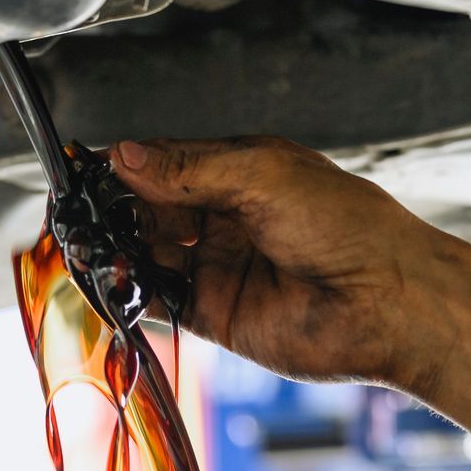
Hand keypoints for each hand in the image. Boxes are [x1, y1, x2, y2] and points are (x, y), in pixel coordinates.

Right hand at [109, 136, 461, 392]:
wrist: (388, 301)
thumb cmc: (350, 227)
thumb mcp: (262, 175)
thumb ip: (188, 168)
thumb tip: (125, 155)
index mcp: (241, 172)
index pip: (165, 164)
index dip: (126, 167)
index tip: (86, 169)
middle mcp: (226, 218)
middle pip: (148, 210)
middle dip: (115, 211)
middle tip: (81, 213)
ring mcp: (219, 267)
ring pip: (148, 255)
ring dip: (117, 251)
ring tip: (91, 246)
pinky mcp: (216, 315)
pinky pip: (160, 301)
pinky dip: (132, 292)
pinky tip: (113, 280)